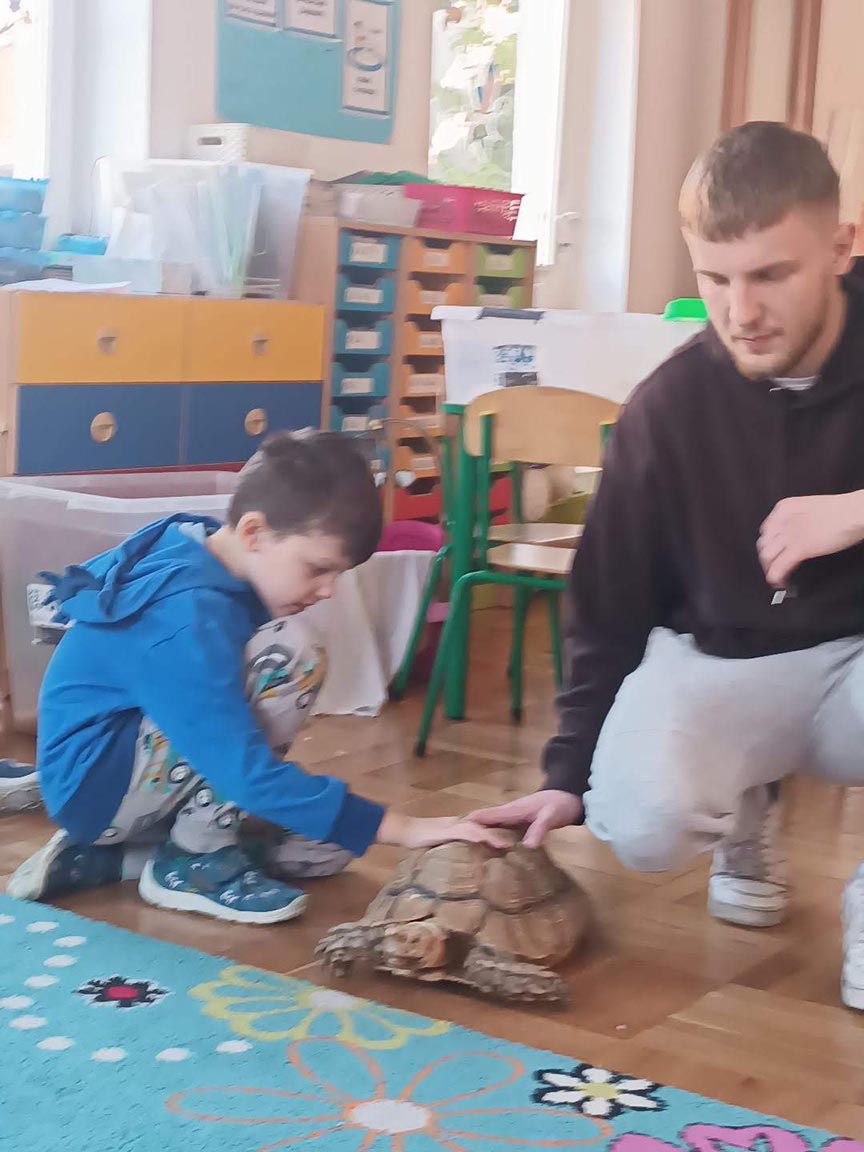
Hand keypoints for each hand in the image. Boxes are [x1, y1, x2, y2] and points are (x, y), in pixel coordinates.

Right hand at [376, 812, 511, 850]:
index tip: (512, 841)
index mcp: (460, 827)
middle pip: (485, 826)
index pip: (482, 829)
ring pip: (479, 828)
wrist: (404, 830)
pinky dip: (478, 836)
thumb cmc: (419, 840)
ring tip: (509, 844)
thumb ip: (452, 851)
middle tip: (519, 842)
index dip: (497, 834)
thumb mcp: (440, 847)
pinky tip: (488, 840)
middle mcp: (460, 824)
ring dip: (494, 836)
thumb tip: (464, 864)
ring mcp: (455, 825)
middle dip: (501, 833)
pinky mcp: (448, 830)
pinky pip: (466, 832)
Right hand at [467, 789, 582, 849]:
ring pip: (492, 827)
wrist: (570, 796)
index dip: (468, 825)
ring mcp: (514, 817)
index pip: (484, 816)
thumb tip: (526, 847)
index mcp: (511, 810)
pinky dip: (496, 840)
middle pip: (484, 822)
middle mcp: (509, 813)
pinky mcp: (520, 823)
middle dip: (471, 833)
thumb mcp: (551, 817)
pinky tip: (495, 853)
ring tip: (472, 855)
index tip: (454, 838)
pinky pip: (503, 832)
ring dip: (483, 837)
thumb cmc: (559, 804)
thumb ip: (539, 830)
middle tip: (459, 852)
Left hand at [758, 492, 863, 588]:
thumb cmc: (841, 510)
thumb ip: (799, 522)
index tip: (772, 552)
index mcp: (785, 508)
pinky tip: (780, 583)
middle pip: (764, 544)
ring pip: (767, 557)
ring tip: (776, 577)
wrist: (853, 512)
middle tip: (772, 567)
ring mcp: (790, 536)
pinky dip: (776, 577)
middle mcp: (782, 521)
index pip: (766, 530)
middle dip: (767, 559)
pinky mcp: (799, 549)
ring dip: (770, 570)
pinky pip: (780, 567)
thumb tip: (797, 535)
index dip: (768, 545)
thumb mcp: (810, 510)